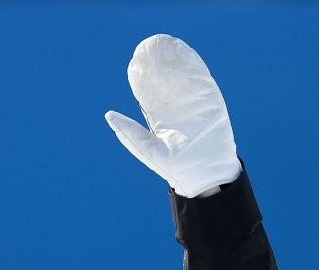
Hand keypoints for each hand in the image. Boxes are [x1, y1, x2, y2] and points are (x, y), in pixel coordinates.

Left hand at [105, 35, 240, 197]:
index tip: (136, 62)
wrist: (205, 176)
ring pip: (183, 78)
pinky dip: (194, 66)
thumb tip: (108, 115)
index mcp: (161, 120)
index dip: (143, 80)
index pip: (149, 95)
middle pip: (167, 82)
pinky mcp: (210, 102)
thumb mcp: (147, 149)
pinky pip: (201, 80)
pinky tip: (184, 53)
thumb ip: (129, 132)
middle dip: (159, 66)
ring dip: (176, 61)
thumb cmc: (175, 168)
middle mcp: (177, 111)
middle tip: (150, 47)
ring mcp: (195, 105)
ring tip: (166, 44)